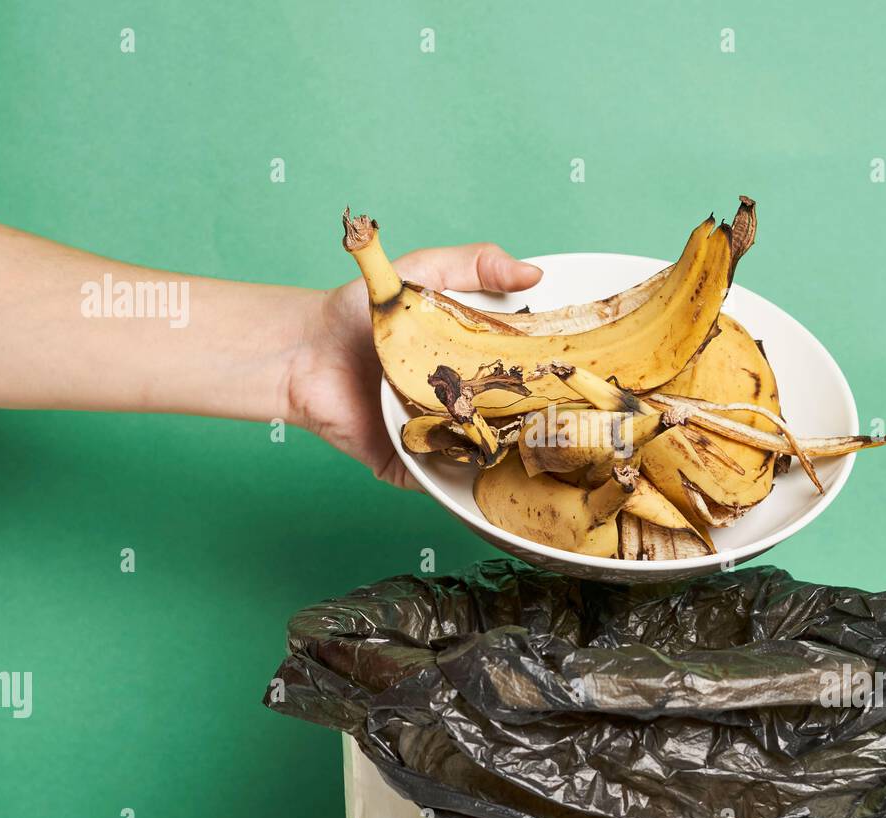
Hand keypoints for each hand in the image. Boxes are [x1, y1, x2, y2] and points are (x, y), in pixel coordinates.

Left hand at [285, 244, 541, 488]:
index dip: (550, 376)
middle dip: (536, 423)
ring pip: (485, 458)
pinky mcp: (410, 465)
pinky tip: (486, 473)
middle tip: (566, 417)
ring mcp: (438, 437)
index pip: (522, 373)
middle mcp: (461, 403)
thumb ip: (477, 265)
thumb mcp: (425, 271)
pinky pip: (444, 484)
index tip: (580, 374)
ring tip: (537, 450)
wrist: (304, 351)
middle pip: (511, 421)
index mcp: (471, 361)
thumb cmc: (360, 310)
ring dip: (507, 457)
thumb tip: (534, 273)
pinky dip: (462, 484)